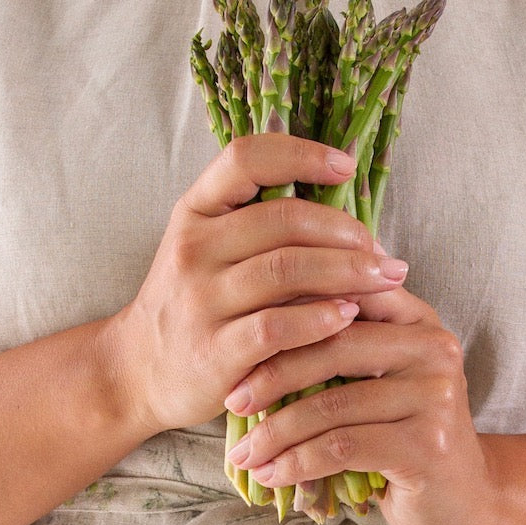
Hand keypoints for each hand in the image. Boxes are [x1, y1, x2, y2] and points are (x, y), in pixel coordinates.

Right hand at [111, 134, 408, 432]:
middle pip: (283, 219)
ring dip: (347, 272)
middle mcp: (193, 249)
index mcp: (195, 212)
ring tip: (385, 279)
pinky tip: (349, 316)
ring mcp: (200, 300)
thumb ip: (257, 224)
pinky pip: (276, 326)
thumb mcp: (206, 249)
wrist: (141, 370)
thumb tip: (346, 209)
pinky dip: (320, 319)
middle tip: (383, 251)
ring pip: (286, 270)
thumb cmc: (193, 303)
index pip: (245, 158)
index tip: (346, 168)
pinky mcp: (214, 351)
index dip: (302, 154)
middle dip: (346, 231)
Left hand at [224, 284, 495, 524]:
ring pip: (331, 404)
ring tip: (245, 452)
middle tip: (232, 399)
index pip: (342, 294)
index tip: (239, 336)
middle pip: (332, 345)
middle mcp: (433, 346)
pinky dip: (296, 462)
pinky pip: (341, 446)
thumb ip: (336, 345)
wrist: (461, 498)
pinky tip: (271, 474)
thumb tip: (252, 322)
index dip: (286, 312)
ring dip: (276, 432)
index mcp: (416, 317)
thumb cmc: (400, 433)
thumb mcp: (374, 379)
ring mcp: (435, 395)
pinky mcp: (428, 445)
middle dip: (272, 374)